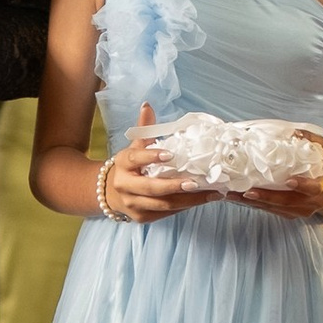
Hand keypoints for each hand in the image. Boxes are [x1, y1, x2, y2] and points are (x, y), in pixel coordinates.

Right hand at [98, 101, 215, 221]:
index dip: (151, 157)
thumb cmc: (131, 167)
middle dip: (174, 186)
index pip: (135, 158)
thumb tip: (147, 105)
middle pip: (152, 188)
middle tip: (196, 182)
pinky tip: (203, 199)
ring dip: (189, 200)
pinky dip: (186, 206)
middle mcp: (125, 185)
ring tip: (212, 194)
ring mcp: (133, 203)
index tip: (169, 155)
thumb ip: (144, 129)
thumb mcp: (135, 146)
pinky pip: (167, 213)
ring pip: (163, 205)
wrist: (111, 192)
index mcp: (123, 163)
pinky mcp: (143, 217)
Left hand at [240, 146, 322, 219]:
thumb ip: (310, 139)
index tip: (289, 181)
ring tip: (235, 196)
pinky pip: (272, 211)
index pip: (314, 188)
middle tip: (247, 191)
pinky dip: (256, 205)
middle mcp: (312, 202)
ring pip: (276, 209)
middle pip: (287, 201)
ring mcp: (302, 211)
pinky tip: (240, 199)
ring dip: (255, 203)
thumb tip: (292, 130)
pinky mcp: (292, 214)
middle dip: (266, 197)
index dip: (302, 186)